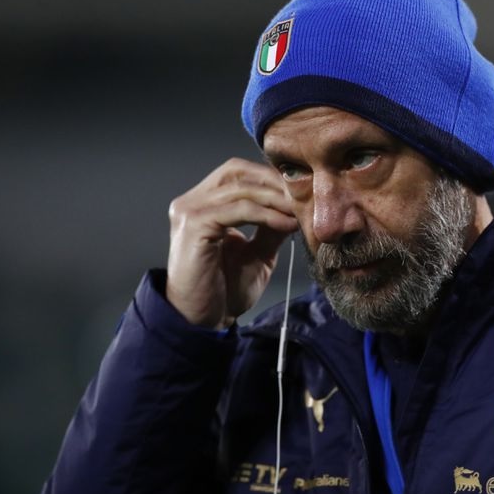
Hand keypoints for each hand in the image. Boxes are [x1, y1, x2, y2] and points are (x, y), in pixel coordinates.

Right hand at [166, 158, 297, 328]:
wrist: (202, 321)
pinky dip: (266, 214)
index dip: (270, 178)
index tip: (302, 191)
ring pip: (241, 189)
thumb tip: (296, 206)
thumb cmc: (225, 290)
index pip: (238, 173)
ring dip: (276, 198)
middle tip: (304, 196)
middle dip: (274, 182)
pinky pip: (238, 210)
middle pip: (237, 172)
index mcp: (203, 204)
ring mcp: (189, 211)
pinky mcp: (194, 225)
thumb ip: (272, 226)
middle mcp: (191, 201)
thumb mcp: (258, 253)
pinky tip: (287, 223)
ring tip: (300, 211)